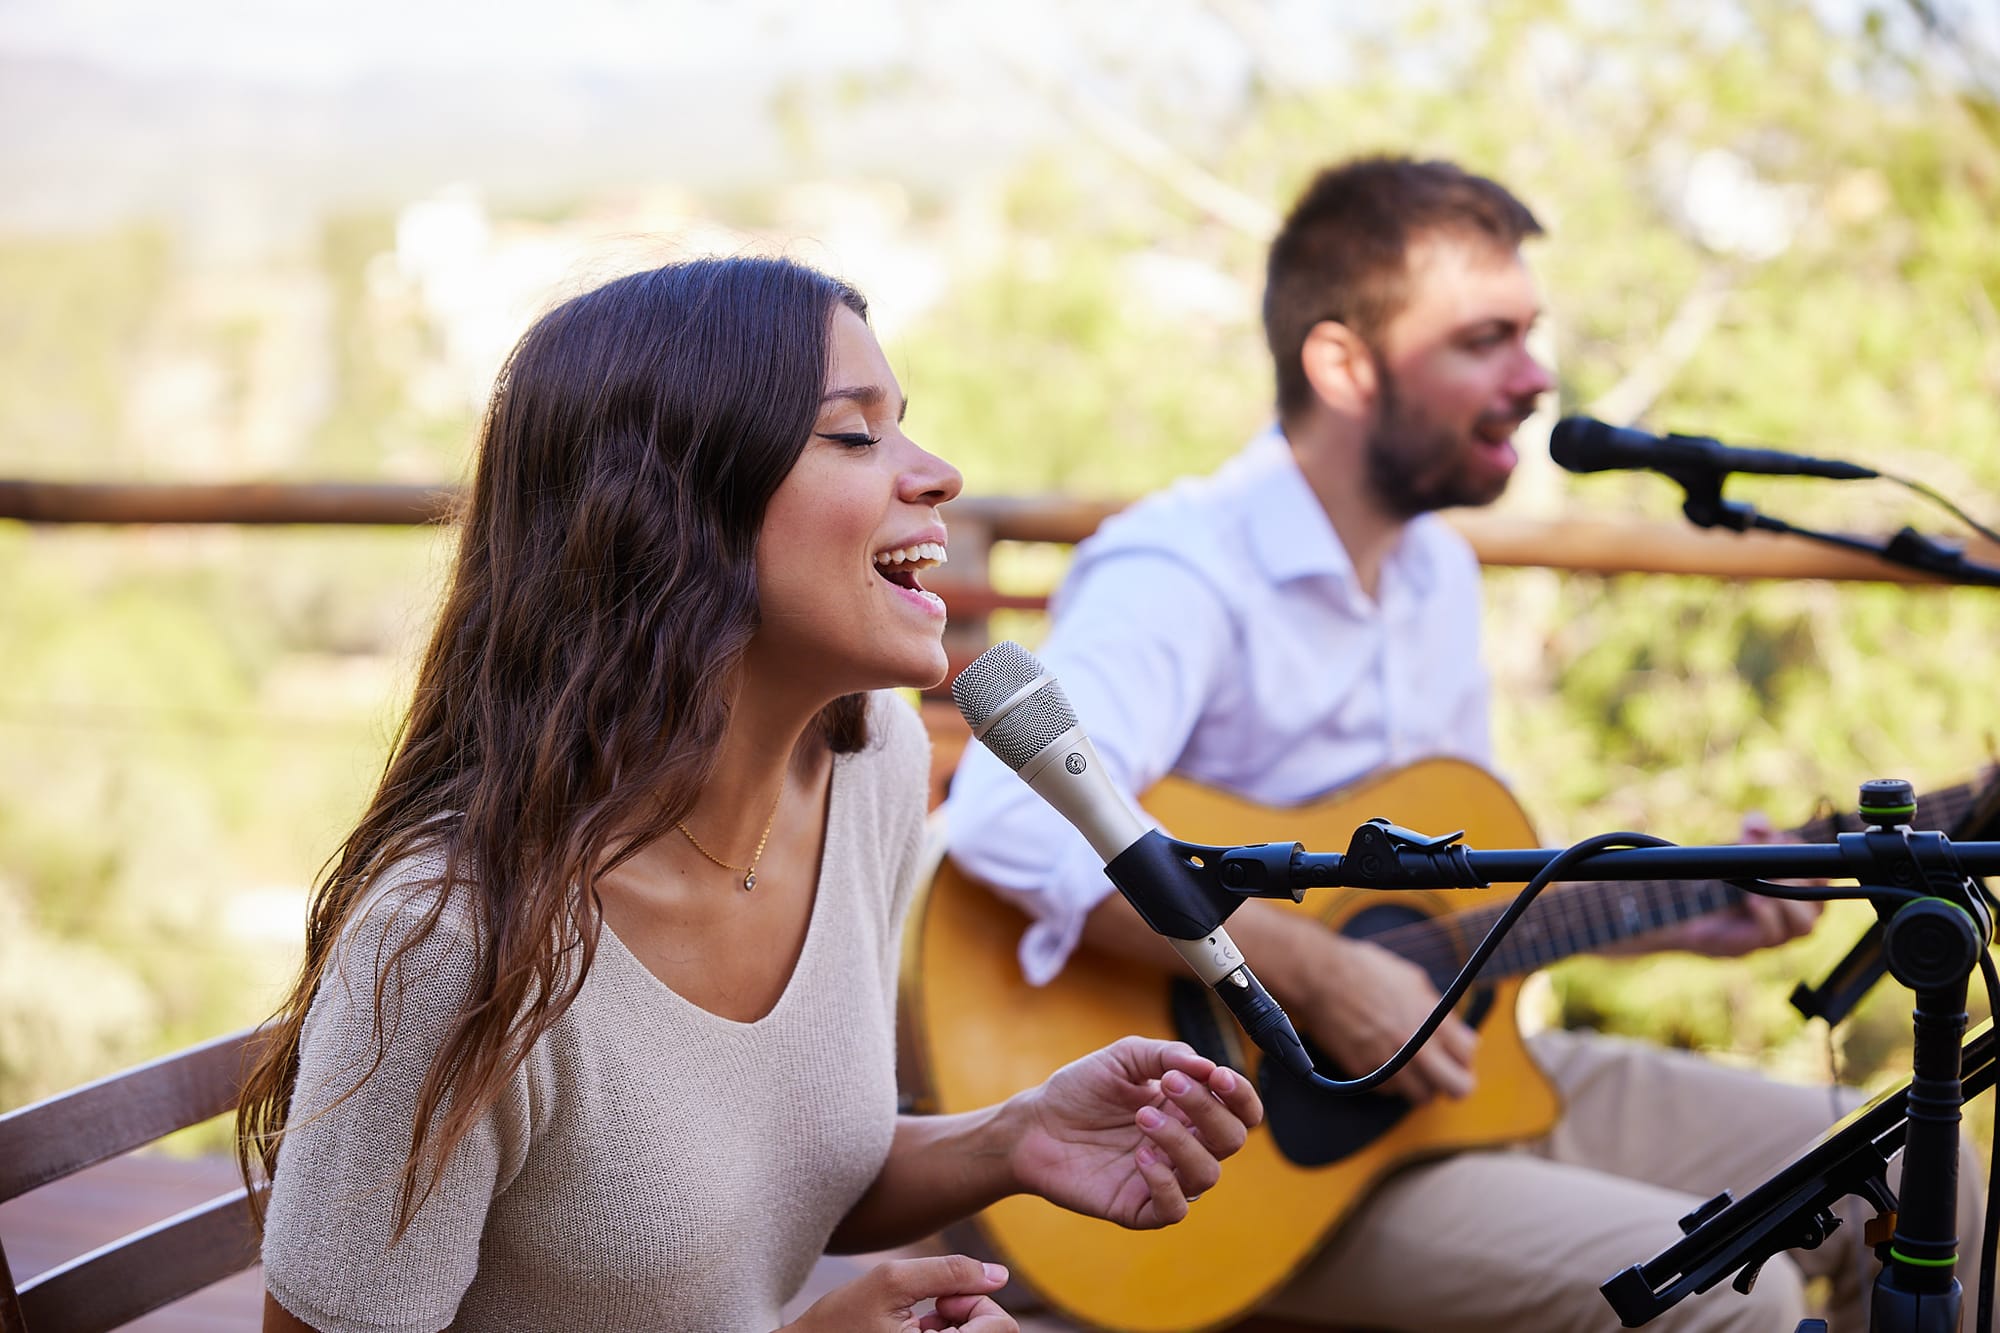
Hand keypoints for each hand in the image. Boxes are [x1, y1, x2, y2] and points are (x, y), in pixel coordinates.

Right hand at [782, 1255, 1016, 1332]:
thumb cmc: (840, 1321)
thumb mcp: (890, 1283)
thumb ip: (949, 1272)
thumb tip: (999, 1275)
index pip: (1001, 1329)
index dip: (979, 1303)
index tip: (943, 1300)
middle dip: (971, 1313)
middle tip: (935, 1307)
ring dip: (960, 1325)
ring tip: (922, 1319)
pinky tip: (918, 1331)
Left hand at [1008, 1036, 1262, 1227]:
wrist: (1035, 1124)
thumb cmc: (1081, 1089)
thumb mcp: (1124, 1057)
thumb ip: (1167, 1054)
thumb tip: (1208, 1066)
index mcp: (1190, 1109)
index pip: (1241, 1111)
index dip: (1241, 1096)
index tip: (1217, 1077)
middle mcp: (1185, 1145)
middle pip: (1230, 1139)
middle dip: (1206, 1109)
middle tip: (1167, 1085)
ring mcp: (1165, 1178)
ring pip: (1207, 1174)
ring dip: (1181, 1141)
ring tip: (1142, 1118)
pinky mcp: (1140, 1207)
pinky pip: (1174, 1209)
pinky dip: (1165, 1183)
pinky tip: (1139, 1157)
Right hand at [1295, 931, 1476, 1104]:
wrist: (1320, 978)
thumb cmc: (1365, 971)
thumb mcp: (1412, 979)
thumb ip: (1439, 1010)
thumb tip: (1460, 1034)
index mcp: (1431, 1019)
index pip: (1468, 1055)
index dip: (1463, 1054)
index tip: (1455, 1052)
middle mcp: (1415, 1046)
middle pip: (1458, 1088)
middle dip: (1456, 1082)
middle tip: (1445, 1073)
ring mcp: (1390, 1062)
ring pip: (1424, 1097)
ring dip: (1422, 1084)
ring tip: (1413, 1068)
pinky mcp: (1365, 1073)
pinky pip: (1390, 1091)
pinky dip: (1391, 1081)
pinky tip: (1384, 1061)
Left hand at [1648, 812, 1823, 956]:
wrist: (1684, 913)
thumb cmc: (1721, 883)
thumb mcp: (1739, 853)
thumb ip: (1752, 834)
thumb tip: (1758, 822)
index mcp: (1798, 891)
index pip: (1823, 878)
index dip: (1807, 861)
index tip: (1780, 841)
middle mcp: (1793, 915)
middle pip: (1819, 902)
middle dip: (1795, 878)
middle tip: (1769, 863)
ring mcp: (1777, 933)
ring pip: (1805, 925)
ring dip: (1786, 902)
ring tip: (1762, 888)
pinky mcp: (1754, 943)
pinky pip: (1773, 934)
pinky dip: (1766, 916)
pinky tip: (1753, 901)